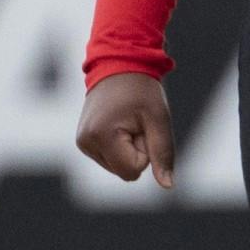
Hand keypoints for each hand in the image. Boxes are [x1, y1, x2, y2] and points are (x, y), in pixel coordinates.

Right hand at [75, 71, 175, 187]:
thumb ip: (163, 153)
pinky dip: (119, 146)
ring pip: (117, 167)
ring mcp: (82, 142)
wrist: (119, 64)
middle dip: (136, 150)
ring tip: (126, 120)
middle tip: (135, 121)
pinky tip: (117, 123)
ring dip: (127, 148)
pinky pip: (110, 158)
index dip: (145, 151)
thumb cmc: (142, 90)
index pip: (133, 171)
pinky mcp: (83, 141)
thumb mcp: (158, 119)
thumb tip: (167, 186)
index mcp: (100, 136)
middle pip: (124, 171)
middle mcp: (85, 141)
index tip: (142, 126)